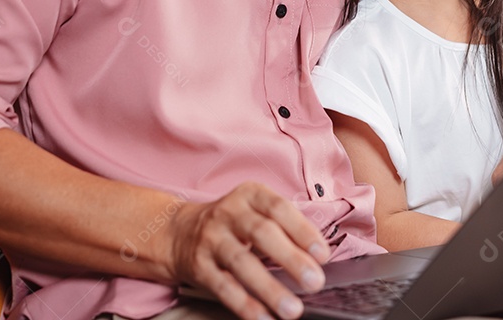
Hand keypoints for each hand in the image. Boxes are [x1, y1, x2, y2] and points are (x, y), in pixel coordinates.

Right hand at [164, 182, 330, 319]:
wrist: (179, 233)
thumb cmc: (232, 223)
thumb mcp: (256, 210)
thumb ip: (285, 227)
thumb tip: (317, 257)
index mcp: (250, 195)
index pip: (279, 209)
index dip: (303, 231)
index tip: (323, 255)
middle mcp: (230, 214)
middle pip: (262, 234)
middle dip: (291, 259)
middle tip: (315, 282)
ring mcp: (212, 239)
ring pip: (242, 263)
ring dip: (270, 289)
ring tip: (292, 309)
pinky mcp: (200, 266)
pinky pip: (224, 287)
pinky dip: (245, 305)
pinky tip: (263, 318)